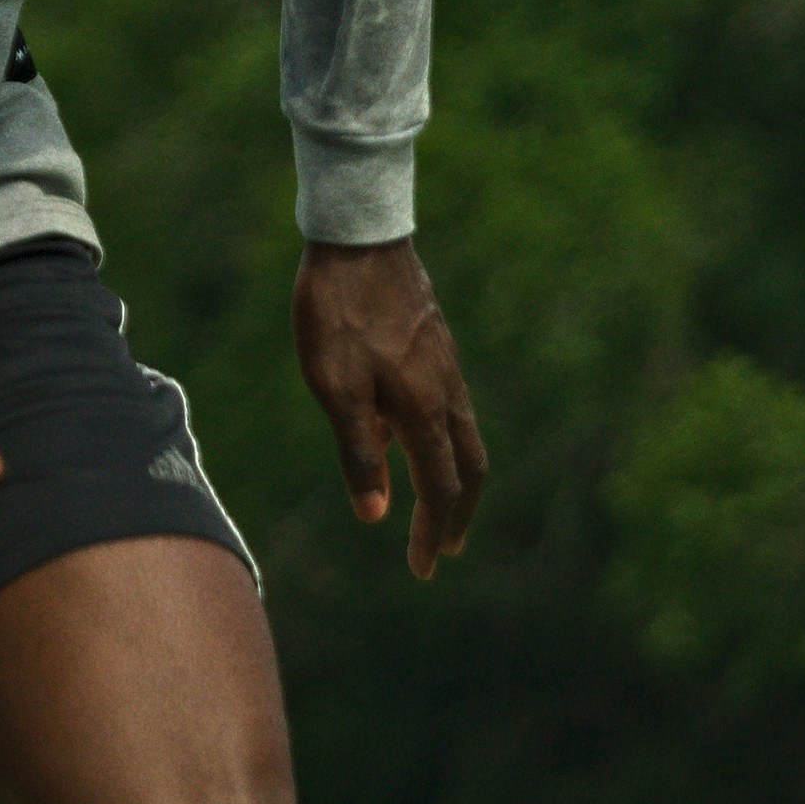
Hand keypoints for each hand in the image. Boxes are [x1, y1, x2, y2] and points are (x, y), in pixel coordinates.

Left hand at [294, 239, 486, 580]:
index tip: (422, 568)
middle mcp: (446, 392)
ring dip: (452, 478)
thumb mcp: (334, 388)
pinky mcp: (435, 347)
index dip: (431, 531)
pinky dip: (437, 440)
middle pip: (469, 469)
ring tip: (431, 505)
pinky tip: (402, 439)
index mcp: (423, 409)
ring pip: (463, 436)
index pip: (440, 487)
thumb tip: (376, 515)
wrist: (359, 235)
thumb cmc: (338, 312)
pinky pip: (448, 407)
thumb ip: (359, 452)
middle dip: (456, 514)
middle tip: (441, 549)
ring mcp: (445, 367)